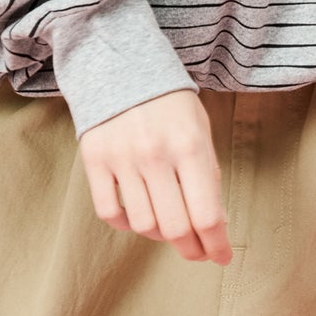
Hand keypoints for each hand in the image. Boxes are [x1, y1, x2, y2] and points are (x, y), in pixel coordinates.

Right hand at [78, 88, 232, 264]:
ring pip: (143, 225)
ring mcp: (122, 158)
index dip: (216, 244)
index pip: (206, 214)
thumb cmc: (168, 98)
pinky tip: (137, 214)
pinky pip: (109, 213)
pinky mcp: (94, 160)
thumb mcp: (199, 126)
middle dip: (191, 248)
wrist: (120, 59)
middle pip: (175, 228)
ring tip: (169, 224)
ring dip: (160, 234)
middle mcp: (155, 154)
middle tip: (197, 250)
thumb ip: (208, 172)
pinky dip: (125, 224)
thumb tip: (216, 224)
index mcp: (188, 144)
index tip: (221, 256)